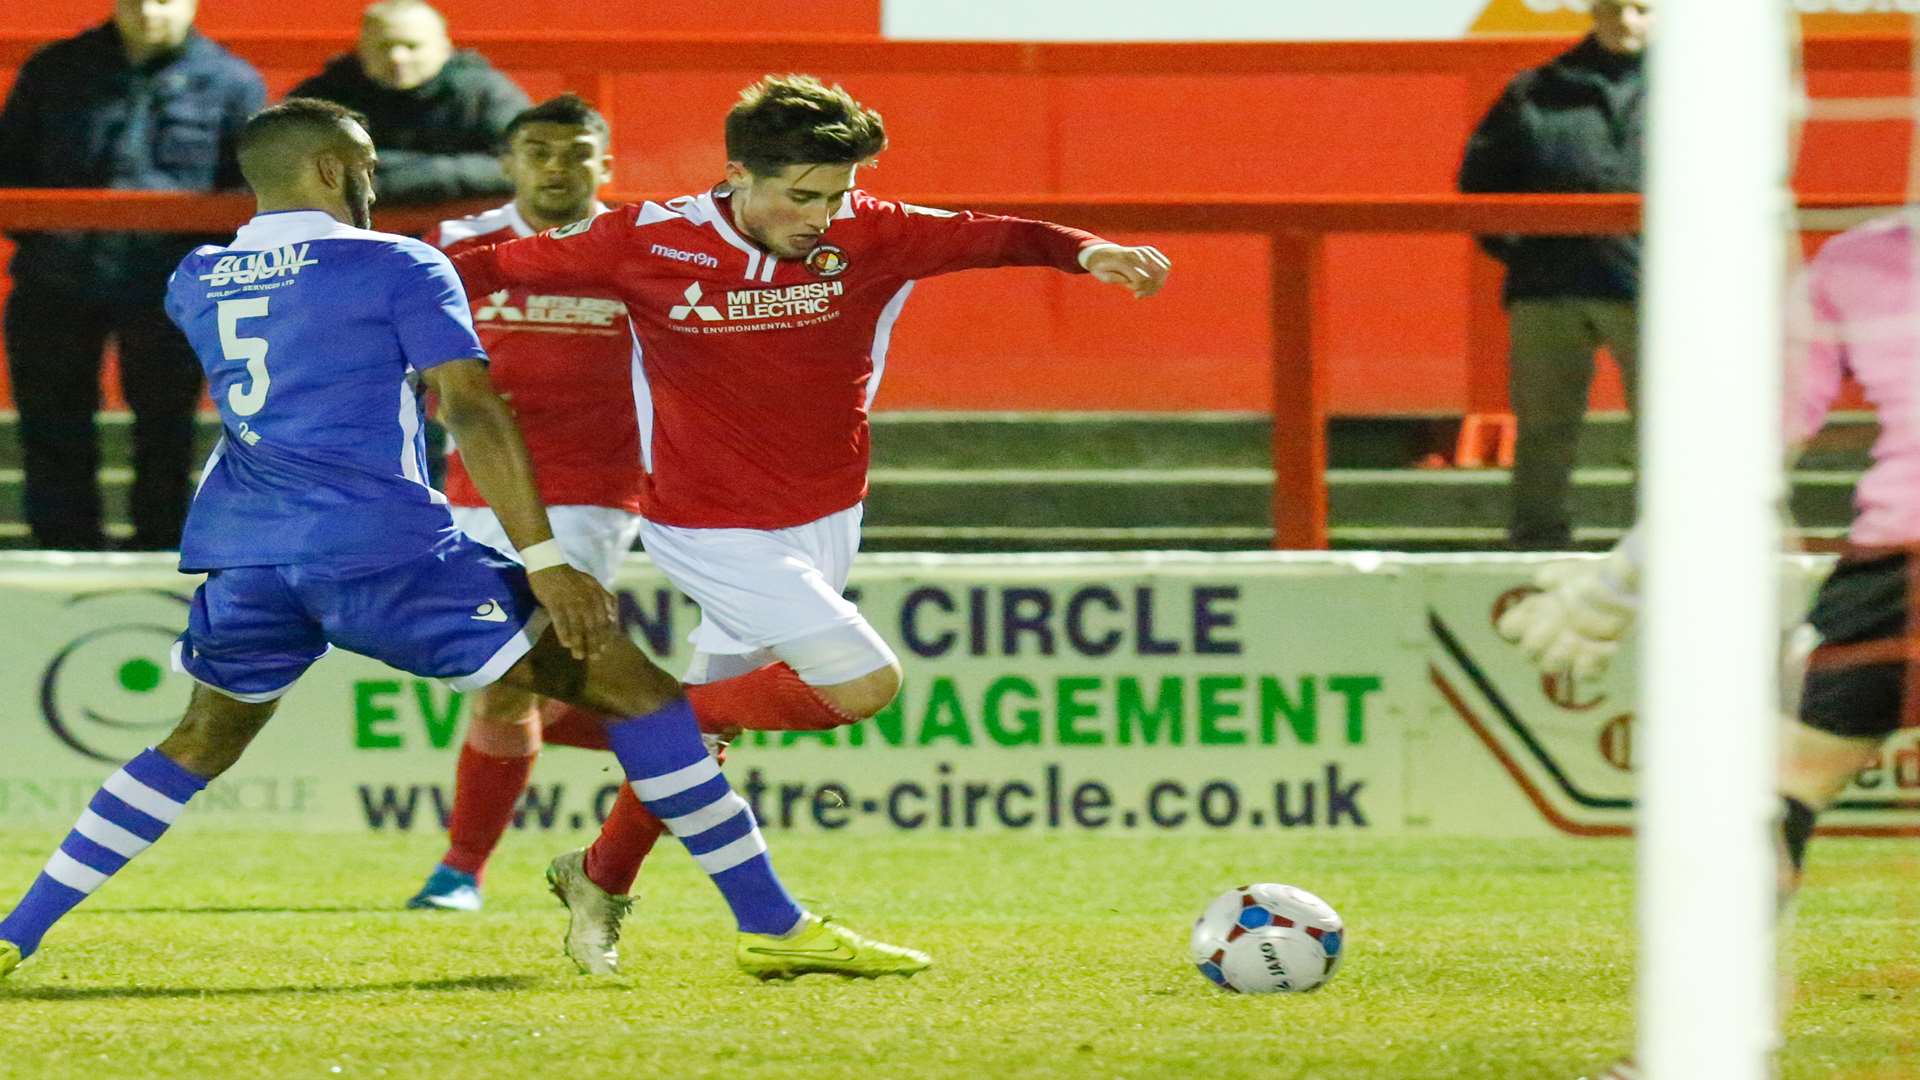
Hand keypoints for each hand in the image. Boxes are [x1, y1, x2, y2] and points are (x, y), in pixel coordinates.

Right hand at [527, 565, 619, 659]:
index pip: (604, 620)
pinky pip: (560, 621)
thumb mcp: (592, 584)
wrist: (549, 565)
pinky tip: (565, 644)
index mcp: (596, 595)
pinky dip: (563, 633)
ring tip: (579, 656)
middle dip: (594, 643)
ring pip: (577, 626)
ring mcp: (570, 601)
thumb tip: (614, 615)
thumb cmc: (570, 577)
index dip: (605, 635)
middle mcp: (585, 600)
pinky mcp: (554, 602)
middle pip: (592, 626)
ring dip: (579, 643)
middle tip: (594, 657)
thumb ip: (605, 598)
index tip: (605, 648)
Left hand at [1086, 245, 1171, 297]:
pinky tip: (1152, 283)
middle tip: (1142, 294)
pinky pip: (1165, 264)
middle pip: (1156, 275)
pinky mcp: (1150, 250)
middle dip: (1152, 288)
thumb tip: (1127, 280)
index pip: (1142, 278)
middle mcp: (1136, 253)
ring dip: (1159, 283)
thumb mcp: (1102, 275)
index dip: (1142, 290)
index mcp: (1124, 260)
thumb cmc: (1102, 268)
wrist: (1103, 254)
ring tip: (1148, 291)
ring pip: (1164, 269)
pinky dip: (1162, 276)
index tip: (1136, 296)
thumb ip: (1113, 278)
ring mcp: (1144, 250)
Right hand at [1496, 555, 1638, 681]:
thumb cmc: (1603, 576)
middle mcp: (1550, 634)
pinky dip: (1594, 663)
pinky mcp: (1595, 661)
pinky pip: (1585, 675)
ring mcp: (1571, 651)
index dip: (1516, 625)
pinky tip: (1610, 645)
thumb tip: (1541, 581)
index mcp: (1539, 612)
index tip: (1537, 609)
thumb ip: (1557, 573)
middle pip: (1527, 652)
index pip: (1509, 628)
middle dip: (1539, 640)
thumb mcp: (1578, 569)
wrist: (1636, 589)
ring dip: (1558, 656)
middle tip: (1558, 626)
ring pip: (1549, 667)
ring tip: (1574, 640)